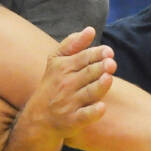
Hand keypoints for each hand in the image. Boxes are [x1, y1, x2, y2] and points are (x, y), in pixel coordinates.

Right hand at [23, 27, 115, 141]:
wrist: (39, 118)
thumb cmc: (53, 85)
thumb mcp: (56, 62)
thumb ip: (72, 44)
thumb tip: (91, 29)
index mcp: (62, 67)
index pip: (83, 57)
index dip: (97, 53)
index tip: (109, 52)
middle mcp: (65, 84)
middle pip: (88, 73)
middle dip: (100, 67)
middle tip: (111, 63)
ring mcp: (69, 103)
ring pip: (89, 93)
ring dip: (99, 86)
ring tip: (108, 78)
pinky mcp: (72, 121)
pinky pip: (85, 116)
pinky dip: (93, 112)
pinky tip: (101, 107)